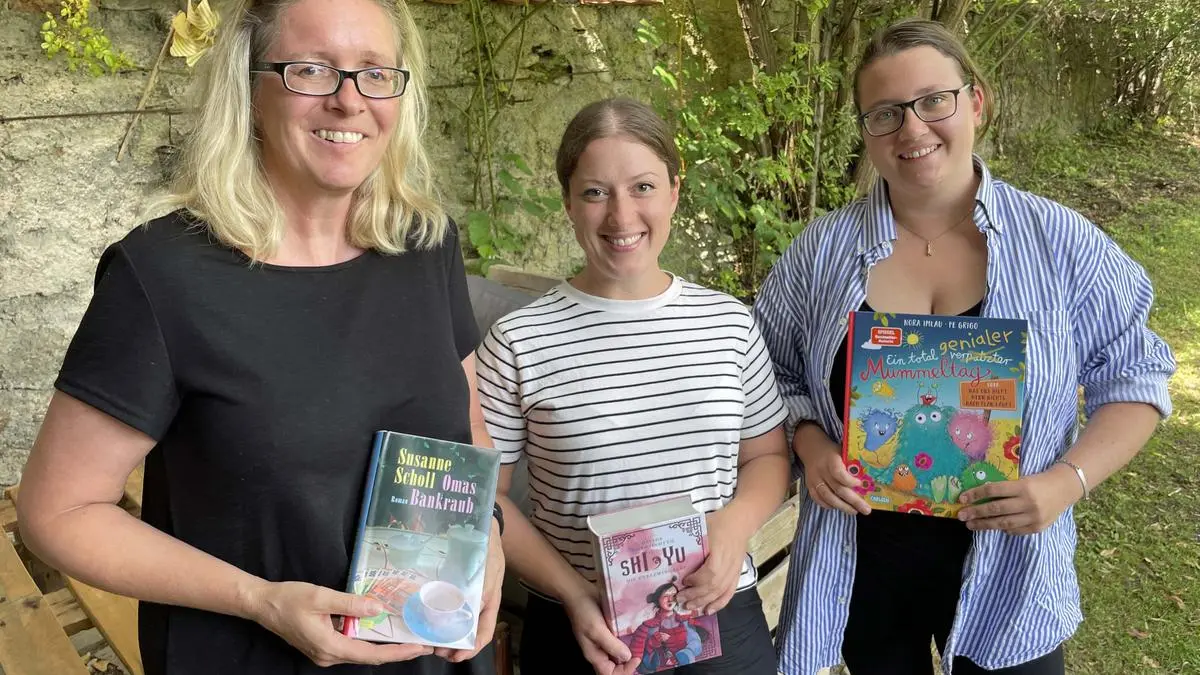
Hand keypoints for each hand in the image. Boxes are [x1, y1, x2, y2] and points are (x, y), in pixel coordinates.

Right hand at [247, 580, 432, 666]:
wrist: (263, 605)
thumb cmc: (290, 598)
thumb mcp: (322, 596)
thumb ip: (351, 603)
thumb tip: (377, 609)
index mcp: (329, 646)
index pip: (370, 655)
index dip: (396, 653)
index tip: (417, 648)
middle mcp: (328, 656)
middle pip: (368, 657)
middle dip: (395, 652)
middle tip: (420, 643)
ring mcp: (324, 654)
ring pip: (359, 653)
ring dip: (382, 647)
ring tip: (406, 638)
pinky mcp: (322, 648)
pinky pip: (350, 647)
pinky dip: (366, 641)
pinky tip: (380, 631)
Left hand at [435, 519, 504, 661]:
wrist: (480, 526)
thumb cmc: (487, 548)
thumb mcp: (490, 568)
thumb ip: (484, 588)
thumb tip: (475, 610)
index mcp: (489, 601)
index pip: (484, 631)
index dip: (472, 647)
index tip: (457, 656)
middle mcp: (475, 601)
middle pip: (465, 631)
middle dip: (452, 644)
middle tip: (436, 650)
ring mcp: (461, 595)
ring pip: (451, 621)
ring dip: (441, 633)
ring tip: (427, 639)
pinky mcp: (449, 586)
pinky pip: (441, 605)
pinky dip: (434, 616)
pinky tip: (423, 618)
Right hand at [562, 588, 638, 674]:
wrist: (578, 591)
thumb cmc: (584, 611)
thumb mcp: (596, 630)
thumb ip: (611, 645)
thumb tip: (627, 657)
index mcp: (594, 654)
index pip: (610, 673)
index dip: (624, 670)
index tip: (636, 658)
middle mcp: (600, 649)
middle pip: (616, 665)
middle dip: (629, 661)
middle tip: (641, 651)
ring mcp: (605, 639)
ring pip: (619, 651)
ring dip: (630, 649)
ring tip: (642, 642)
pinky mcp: (609, 628)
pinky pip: (620, 638)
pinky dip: (628, 637)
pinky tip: (637, 631)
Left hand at [677, 508, 746, 614]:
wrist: (739, 523)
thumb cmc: (718, 523)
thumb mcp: (702, 528)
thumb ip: (690, 542)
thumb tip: (670, 554)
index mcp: (720, 550)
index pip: (711, 572)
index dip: (697, 580)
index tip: (684, 580)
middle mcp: (729, 564)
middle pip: (714, 585)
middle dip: (696, 595)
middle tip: (680, 598)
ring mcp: (734, 571)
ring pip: (720, 592)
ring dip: (704, 601)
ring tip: (689, 606)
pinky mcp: (736, 575)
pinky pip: (729, 593)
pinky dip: (719, 604)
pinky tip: (708, 610)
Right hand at [796, 426, 870, 515]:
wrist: (812, 449)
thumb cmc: (832, 452)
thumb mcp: (842, 452)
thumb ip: (852, 464)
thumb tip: (868, 480)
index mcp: (831, 459)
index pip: (838, 473)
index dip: (849, 481)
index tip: (860, 485)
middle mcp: (821, 470)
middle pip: (837, 488)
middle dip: (853, 501)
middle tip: (866, 509)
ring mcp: (814, 480)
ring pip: (828, 497)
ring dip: (842, 506)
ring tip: (854, 511)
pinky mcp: (809, 486)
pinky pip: (819, 499)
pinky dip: (829, 505)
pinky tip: (839, 507)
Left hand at [957, 465, 1079, 534]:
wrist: (1064, 488)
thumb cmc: (1038, 481)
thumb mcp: (1021, 480)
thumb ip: (1004, 489)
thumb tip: (978, 498)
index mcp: (1022, 487)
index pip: (993, 490)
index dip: (975, 494)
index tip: (962, 498)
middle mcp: (1028, 502)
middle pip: (996, 509)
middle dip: (976, 513)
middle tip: (961, 515)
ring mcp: (1034, 517)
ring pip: (1004, 523)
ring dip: (985, 525)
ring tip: (971, 525)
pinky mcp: (1038, 527)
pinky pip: (1015, 530)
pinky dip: (1003, 529)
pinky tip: (993, 527)